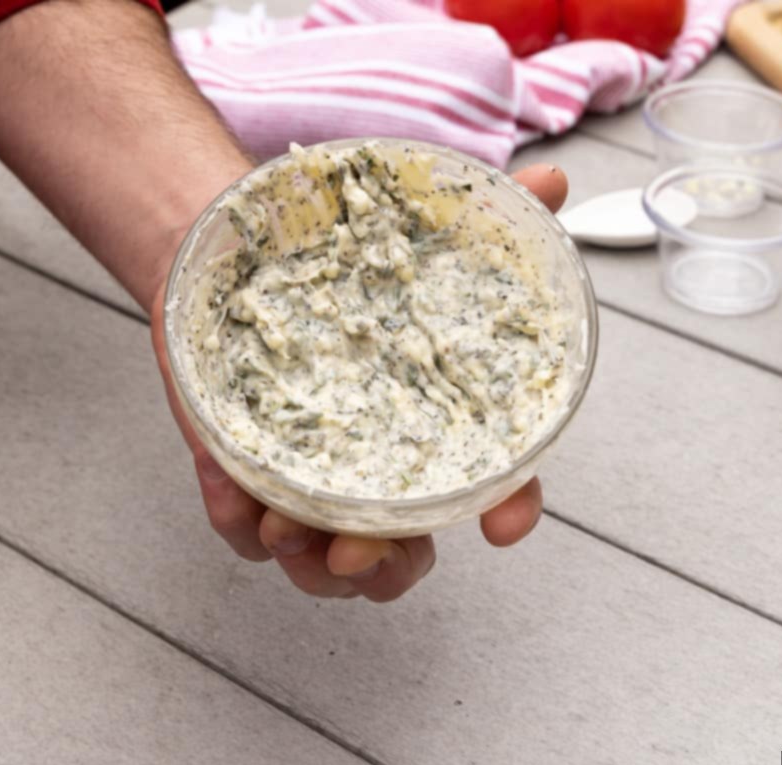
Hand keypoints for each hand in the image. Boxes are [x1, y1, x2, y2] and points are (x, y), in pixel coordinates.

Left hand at [150, 164, 568, 601]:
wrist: (243, 247)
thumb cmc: (344, 257)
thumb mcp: (421, 231)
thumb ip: (491, 215)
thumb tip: (552, 181)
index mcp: (436, 424)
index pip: (492, 484)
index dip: (510, 510)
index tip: (506, 525)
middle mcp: (379, 461)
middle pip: (402, 553)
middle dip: (384, 566)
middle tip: (356, 551)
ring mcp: (311, 474)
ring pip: (320, 562)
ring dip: (304, 560)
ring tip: (280, 524)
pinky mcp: (245, 468)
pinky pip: (241, 526)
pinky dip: (235, 519)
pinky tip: (229, 490)